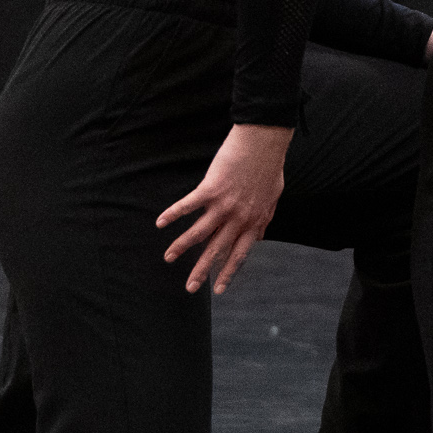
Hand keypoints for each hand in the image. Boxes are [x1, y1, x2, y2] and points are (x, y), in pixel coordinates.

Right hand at [157, 123, 292, 293]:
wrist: (264, 143)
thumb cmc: (269, 168)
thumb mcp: (272, 199)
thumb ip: (263, 220)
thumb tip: (259, 237)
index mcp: (253, 222)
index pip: (239, 254)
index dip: (228, 272)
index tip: (218, 290)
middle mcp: (238, 218)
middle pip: (217, 250)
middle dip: (202, 271)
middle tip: (189, 289)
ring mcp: (224, 204)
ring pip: (199, 232)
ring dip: (182, 246)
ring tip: (168, 258)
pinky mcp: (211, 189)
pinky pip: (188, 206)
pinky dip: (173, 214)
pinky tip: (160, 223)